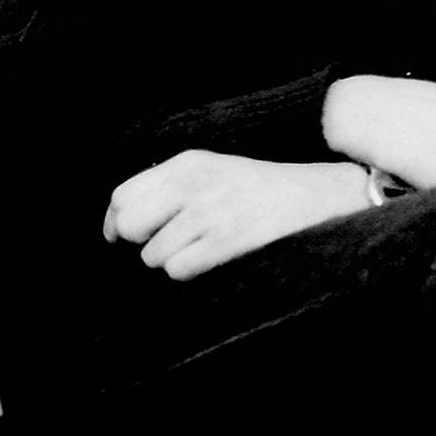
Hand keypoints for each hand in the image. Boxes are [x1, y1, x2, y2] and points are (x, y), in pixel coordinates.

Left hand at [103, 150, 367, 280]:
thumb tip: (121, 221)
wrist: (320, 198)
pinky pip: (178, 270)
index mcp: (188, 163)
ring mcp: (209, 212)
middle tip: (169, 243)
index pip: (122, 196)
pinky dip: (191, 272)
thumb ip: (170, 186)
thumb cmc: (262, 191)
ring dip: (172, 261)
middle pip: (129, 224)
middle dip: (141, 243)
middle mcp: (194, 184)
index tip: (122, 239)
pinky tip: (215, 258)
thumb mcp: (215, 170)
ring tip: (204, 248)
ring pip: (153, 255)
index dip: (116, 223)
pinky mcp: (225, 240)